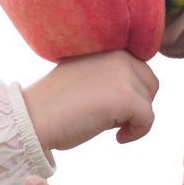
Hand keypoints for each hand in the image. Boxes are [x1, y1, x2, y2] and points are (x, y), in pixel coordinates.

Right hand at [21, 50, 159, 151]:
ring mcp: (123, 76)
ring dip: (133, 118)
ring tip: (108, 125)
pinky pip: (148, 119)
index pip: (140, 68)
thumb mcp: (86, 74)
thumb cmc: (55, 102)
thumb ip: (110, 72)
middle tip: (111, 118)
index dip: (131, 91)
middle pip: (150, 84)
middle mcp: (119, 56)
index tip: (112, 107)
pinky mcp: (125, 98)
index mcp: (108, 47)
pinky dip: (137, 133)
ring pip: (149, 102)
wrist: (33, 117)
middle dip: (136, 104)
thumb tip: (138, 87)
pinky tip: (117, 137)